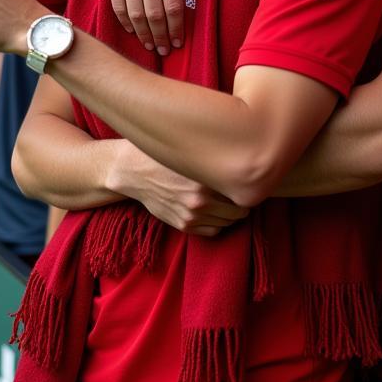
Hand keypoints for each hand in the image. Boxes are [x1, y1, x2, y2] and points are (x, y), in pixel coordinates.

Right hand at [102, 0, 185, 54]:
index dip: (177, 29)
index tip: (179, 42)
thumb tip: (180, 9)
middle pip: (154, 15)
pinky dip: (125, 22)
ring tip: (151, 46)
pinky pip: (117, 5)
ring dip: (144, 34)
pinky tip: (133, 30)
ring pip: (135, 14)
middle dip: (161, 37)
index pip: (174, 8)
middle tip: (166, 50)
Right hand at [105, 139, 247, 236]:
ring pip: (227, 222)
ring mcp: (191, 216)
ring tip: (228, 201)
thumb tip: (243, 153)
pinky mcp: (183, 226)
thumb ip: (214, 157)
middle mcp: (200, 200)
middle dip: (241, 202)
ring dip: (231, 214)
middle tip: (240, 192)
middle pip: (238, 211)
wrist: (133, 171)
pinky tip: (215, 211)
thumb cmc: (163, 155)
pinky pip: (213, 231)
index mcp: (204, 179)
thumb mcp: (190, 151)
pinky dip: (218, 223)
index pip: (241, 192)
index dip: (247, 186)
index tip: (248, 181)